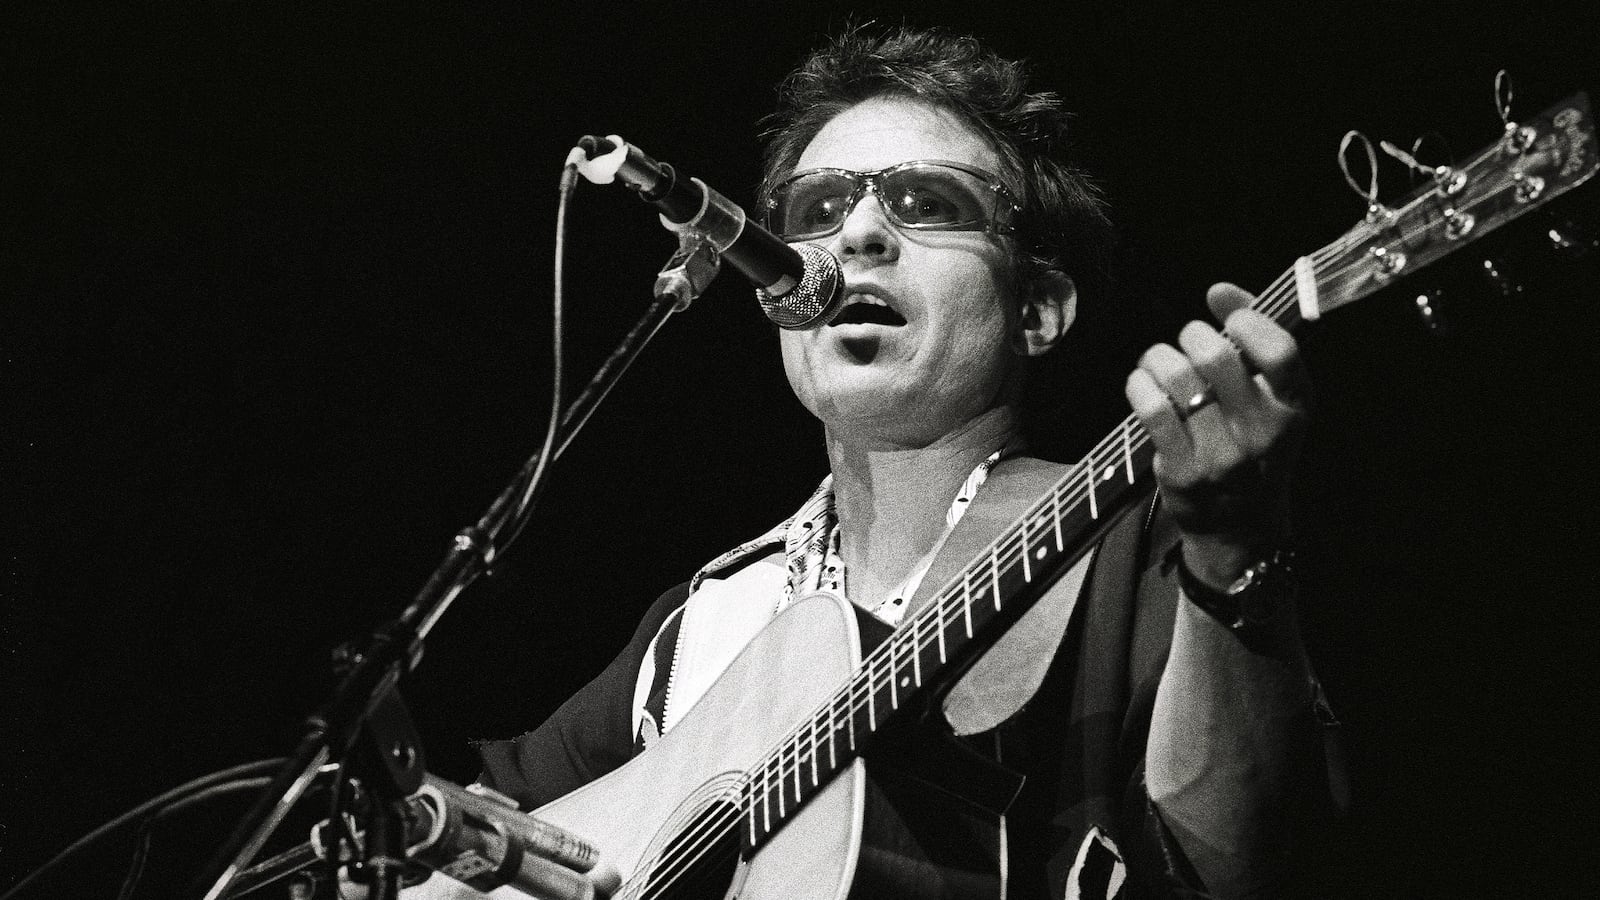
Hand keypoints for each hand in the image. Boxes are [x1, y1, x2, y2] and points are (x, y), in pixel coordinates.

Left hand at [1124, 283, 1309, 588]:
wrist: (1241, 525)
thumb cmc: (1253, 443)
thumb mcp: (1272, 396)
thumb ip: (1254, 336)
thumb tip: (1219, 290)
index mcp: (1295, 409)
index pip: (1279, 352)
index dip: (1248, 320)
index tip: (1230, 317)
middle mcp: (1263, 435)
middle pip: (1216, 356)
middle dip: (1192, 335)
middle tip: (1188, 341)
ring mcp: (1222, 458)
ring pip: (1177, 378)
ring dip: (1158, 357)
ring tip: (1158, 362)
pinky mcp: (1182, 473)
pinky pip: (1151, 409)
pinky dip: (1139, 385)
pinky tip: (1142, 384)